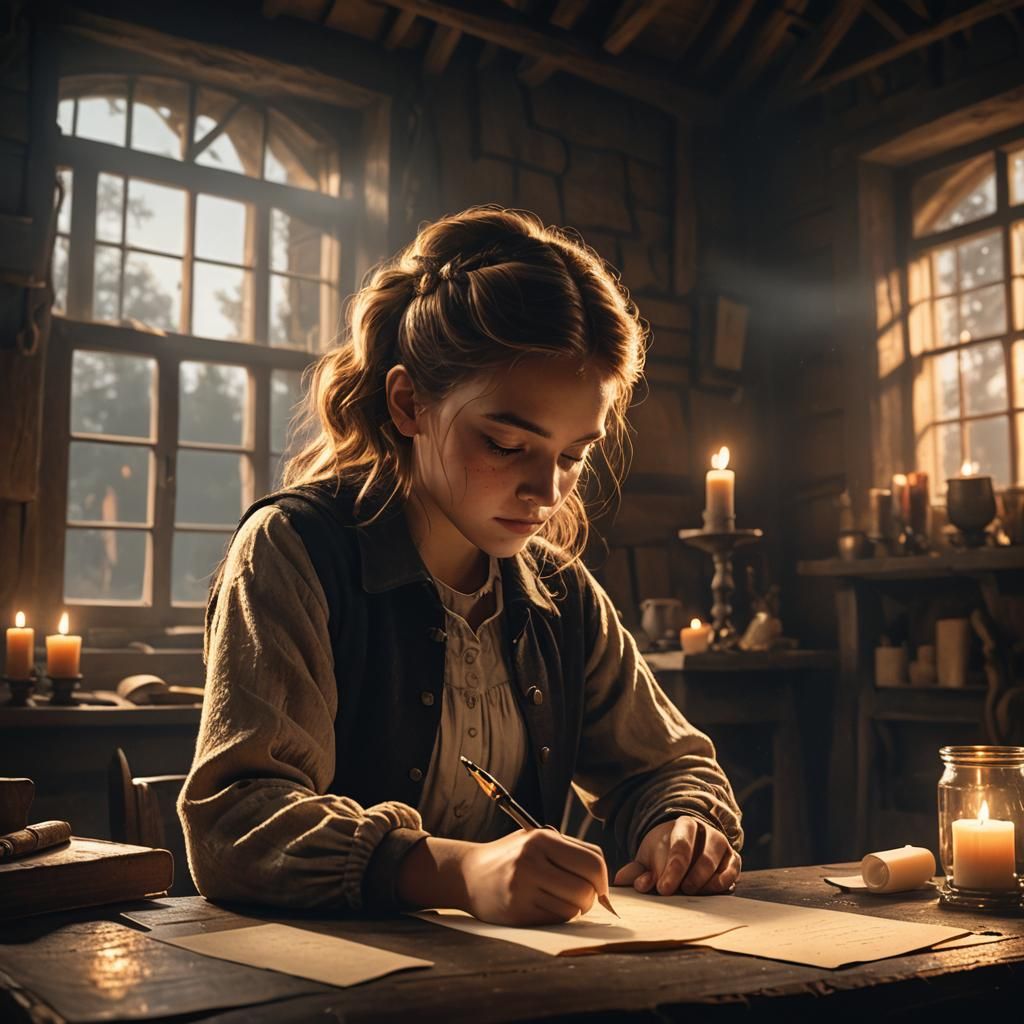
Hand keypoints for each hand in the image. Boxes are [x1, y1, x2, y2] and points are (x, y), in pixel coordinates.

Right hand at [460, 828, 609, 926]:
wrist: (469, 875)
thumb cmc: (512, 856)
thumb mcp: (537, 840)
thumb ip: (571, 851)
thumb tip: (604, 879)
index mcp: (541, 839)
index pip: (593, 862)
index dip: (603, 879)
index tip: (600, 886)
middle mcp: (531, 861)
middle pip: (586, 889)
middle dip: (591, 897)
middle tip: (582, 896)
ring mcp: (523, 888)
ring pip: (573, 909)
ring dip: (574, 909)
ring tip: (560, 899)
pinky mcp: (517, 912)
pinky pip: (556, 920)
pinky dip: (558, 917)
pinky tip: (545, 906)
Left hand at [612, 817, 740, 895]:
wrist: (685, 844)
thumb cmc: (664, 852)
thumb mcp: (648, 857)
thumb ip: (636, 869)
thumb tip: (621, 880)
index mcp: (683, 825)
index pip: (681, 844)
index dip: (672, 868)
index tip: (662, 888)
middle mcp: (706, 831)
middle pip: (703, 854)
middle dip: (689, 876)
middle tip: (677, 892)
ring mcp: (721, 844)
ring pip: (718, 862)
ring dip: (705, 881)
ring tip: (691, 893)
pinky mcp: (732, 859)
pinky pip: (733, 869)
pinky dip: (724, 881)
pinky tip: (711, 891)